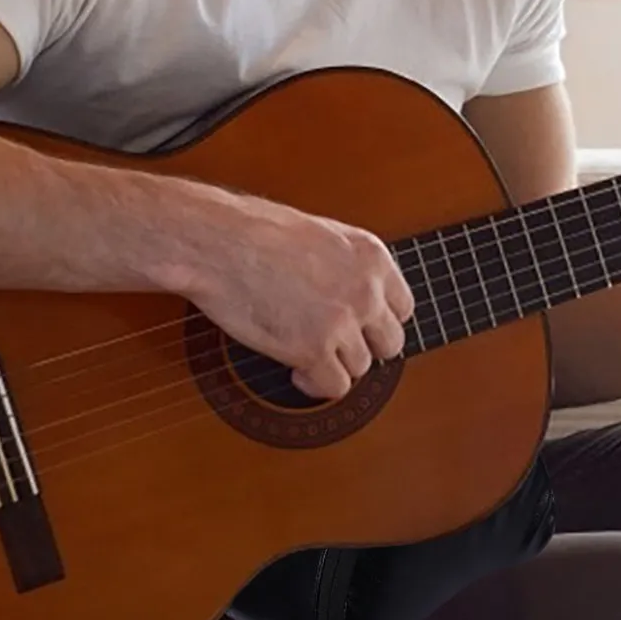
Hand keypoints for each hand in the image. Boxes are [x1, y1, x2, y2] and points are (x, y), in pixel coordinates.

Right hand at [175, 186, 414, 400]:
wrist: (217, 242)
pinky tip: (295, 368)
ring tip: (304, 352)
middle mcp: (366, 289)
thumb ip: (346, 266)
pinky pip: (334, 387)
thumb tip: (353, 296)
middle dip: (363, 348)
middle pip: (391, 342)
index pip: (403, 307)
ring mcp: (343, 321)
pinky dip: (315, 384)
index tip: (360, 327)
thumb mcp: (321, 235)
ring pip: (360, 367)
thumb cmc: (254, 232)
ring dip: (333, 365)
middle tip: (335, 345)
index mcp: (371, 256)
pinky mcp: (314, 349)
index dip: (378, 321)